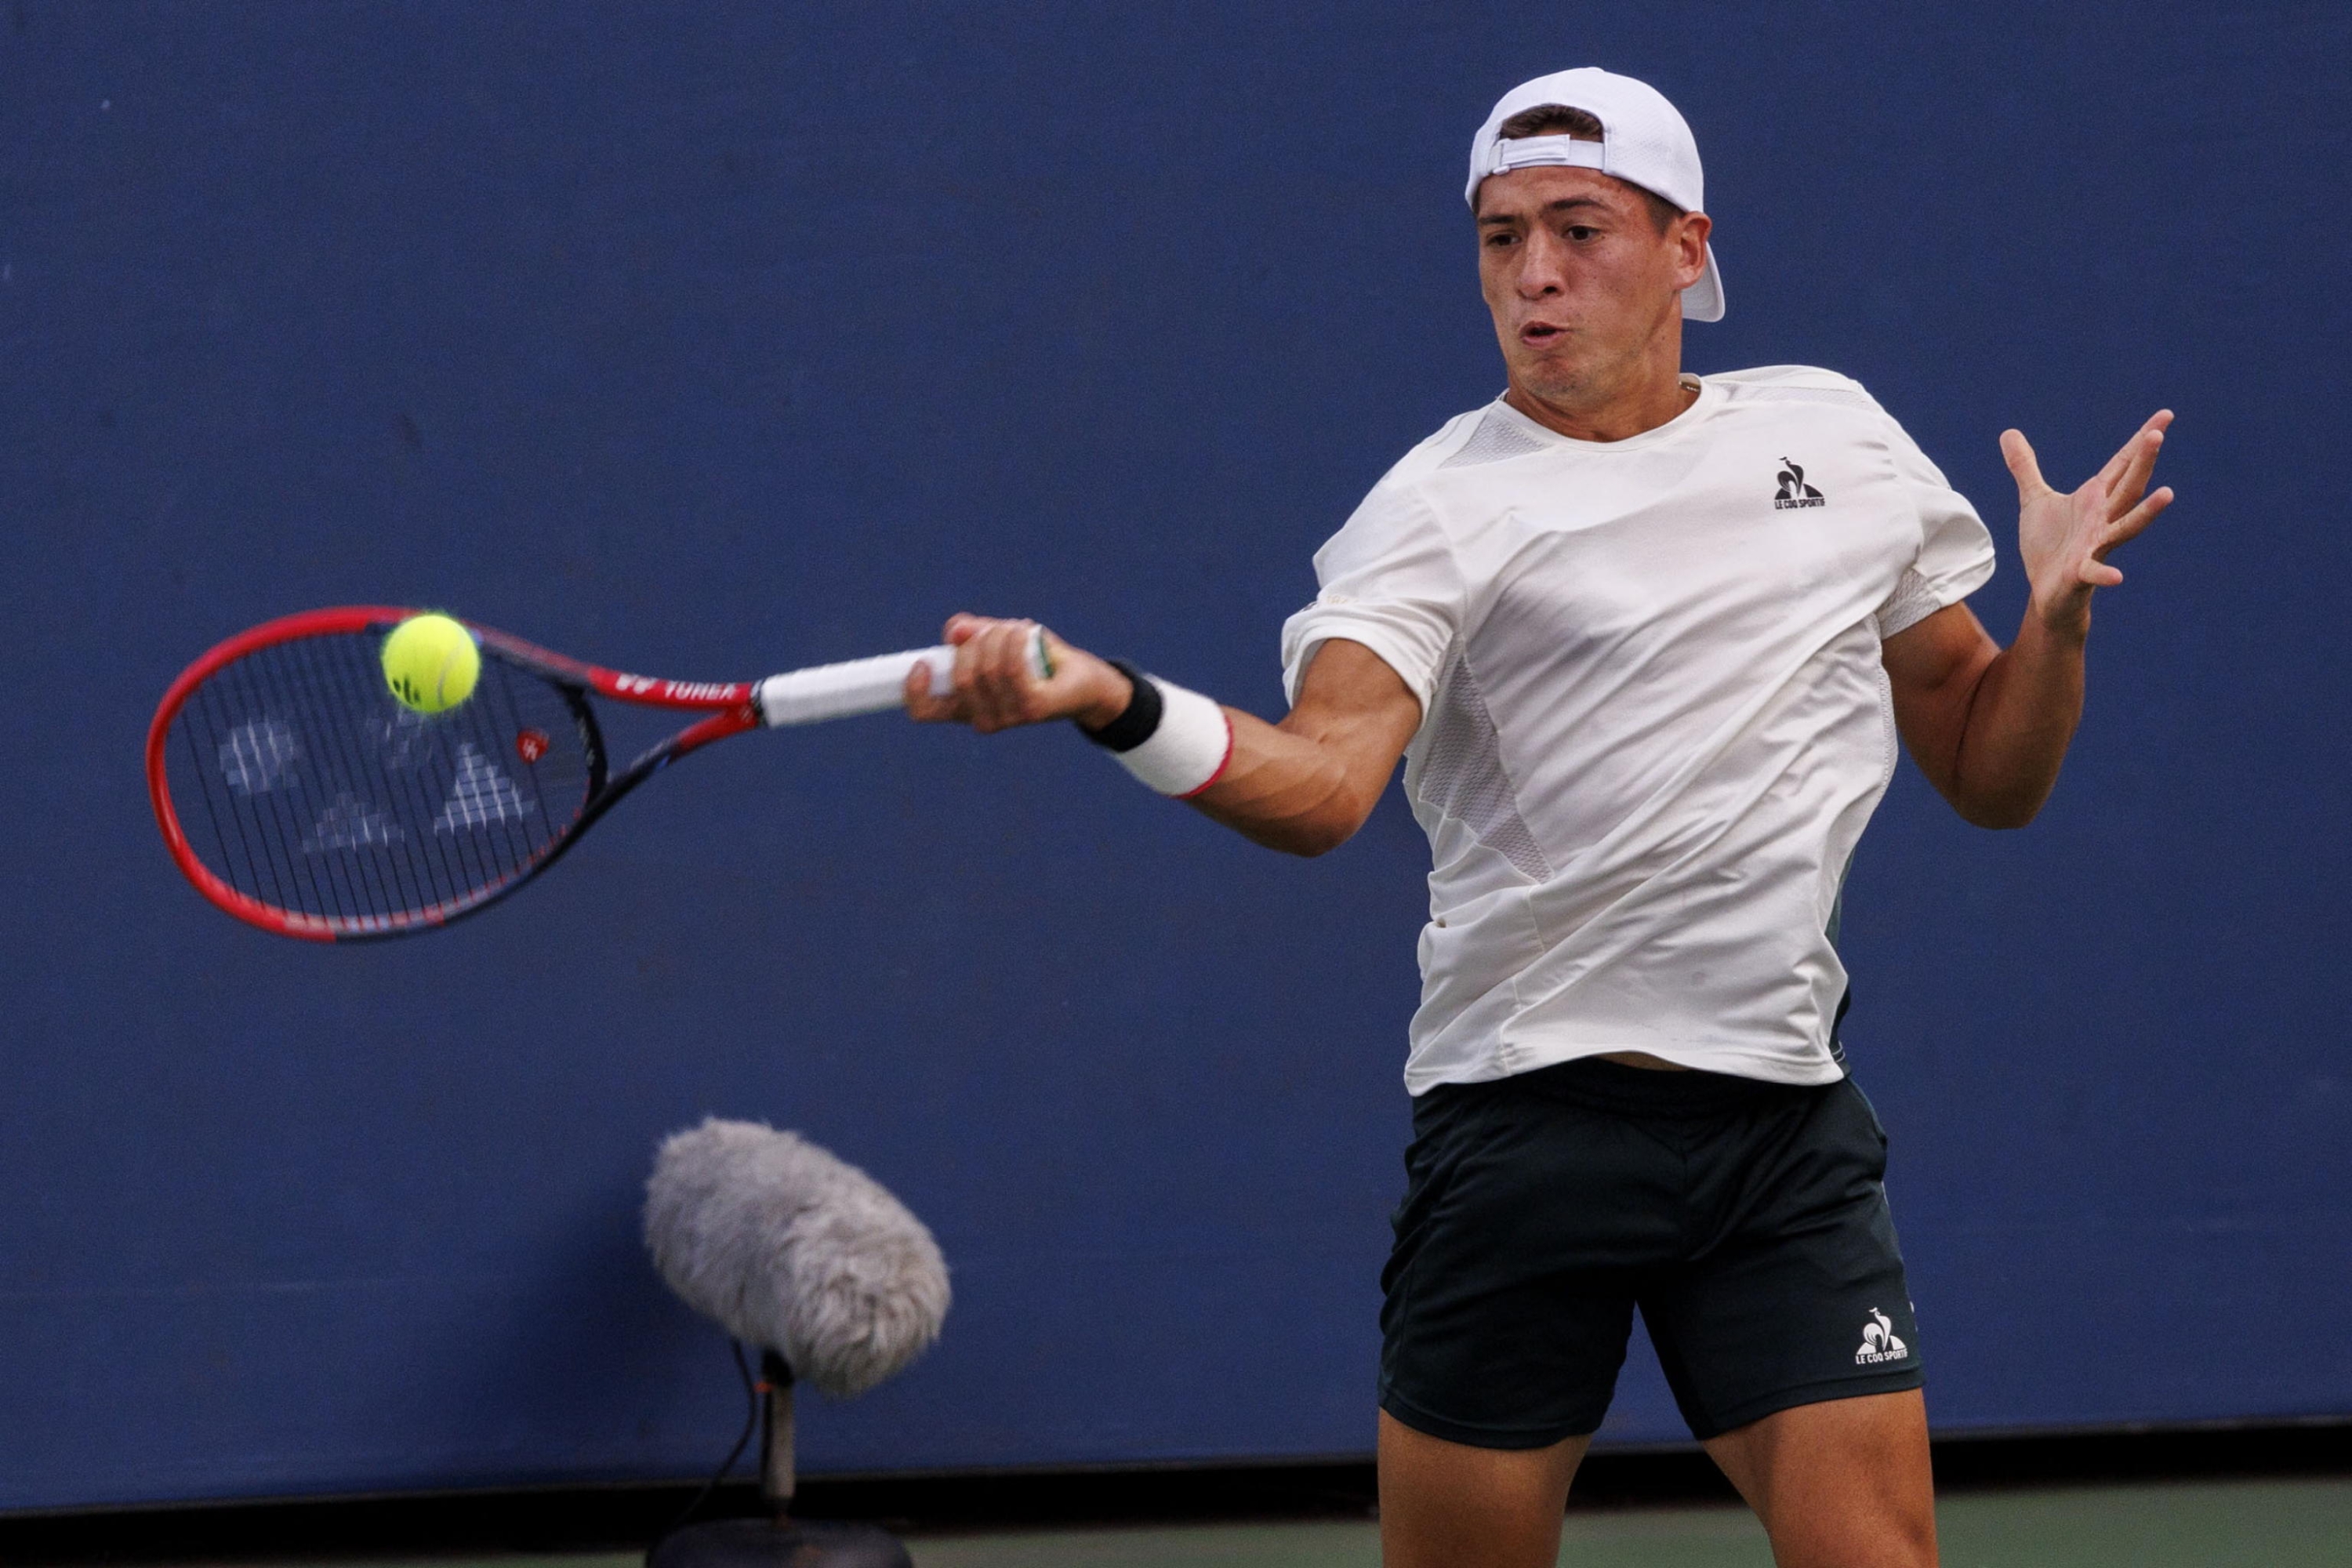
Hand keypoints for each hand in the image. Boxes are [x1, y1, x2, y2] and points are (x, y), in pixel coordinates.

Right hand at [903, 613, 1133, 733]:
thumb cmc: (1034, 659)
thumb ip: (971, 633)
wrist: (1082, 679)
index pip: (926, 712)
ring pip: (987, 671)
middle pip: (961, 679)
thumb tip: (955, 631)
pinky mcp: (1033, 710)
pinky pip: (1012, 670)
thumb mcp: (996, 640)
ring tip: (1014, 627)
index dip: (915, 690)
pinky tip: (1023, 630)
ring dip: (998, 638)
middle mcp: (983, 718)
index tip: (922, 664)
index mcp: (965, 706)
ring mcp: (1008, 717)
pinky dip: (1014, 643)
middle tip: (994, 630)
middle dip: (974, 644)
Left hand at [2003, 410, 2175, 638]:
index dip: (2141, 440)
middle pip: (2128, 486)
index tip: (2166, 415)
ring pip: (2126, 526)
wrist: (2048, 591)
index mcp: (2095, 499)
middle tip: (2157, 435)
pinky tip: (2117, 577)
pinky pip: (2095, 572)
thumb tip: (2008, 433)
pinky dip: (2105, 574)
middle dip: (2143, 462)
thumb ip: (2025, 468)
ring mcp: (2095, 546)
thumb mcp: (2034, 500)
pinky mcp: (2081, 573)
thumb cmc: (2049, 546)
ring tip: (2167, 494)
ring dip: (2147, 512)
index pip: (2122, 464)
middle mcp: (2102, 519)